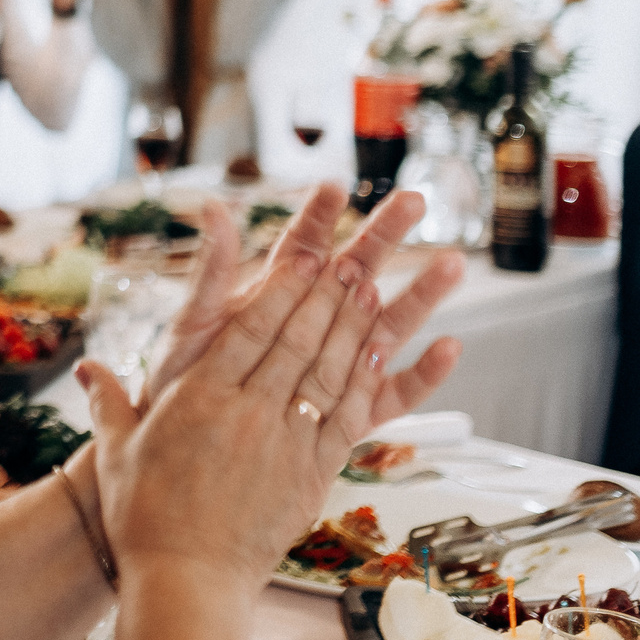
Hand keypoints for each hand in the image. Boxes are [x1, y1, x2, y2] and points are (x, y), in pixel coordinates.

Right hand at [85, 187, 464, 590]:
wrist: (184, 576)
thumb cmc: (144, 513)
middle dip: (323, 296)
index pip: (249, 329)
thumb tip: (90, 367)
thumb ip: (108, 400)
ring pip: (326, 373)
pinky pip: (345, 420)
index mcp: (199, 398)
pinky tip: (378, 356)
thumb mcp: (117, 447)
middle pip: (295, 341)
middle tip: (348, 257)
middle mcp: (246, 413)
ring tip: (370, 290)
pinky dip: (365, 384)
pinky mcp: (309, 475)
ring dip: (351, 328)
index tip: (303, 255)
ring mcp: (283, 444)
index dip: (281, 288)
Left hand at [140, 183, 462, 424]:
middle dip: (383, 236)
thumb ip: (210, 270)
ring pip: (386, 325)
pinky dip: (424, 374)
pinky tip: (449, 348)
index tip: (334, 186)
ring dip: (420, 294)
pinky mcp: (351, 412)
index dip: (317, 216)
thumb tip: (211, 207)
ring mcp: (336, 366)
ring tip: (452, 263)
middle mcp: (312, 325)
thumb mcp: (194, 323)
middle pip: (355, 272)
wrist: (190, 453)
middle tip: (415, 200)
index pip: (300, 245)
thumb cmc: (186, 384)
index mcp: (272, 297)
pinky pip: (394, 393)